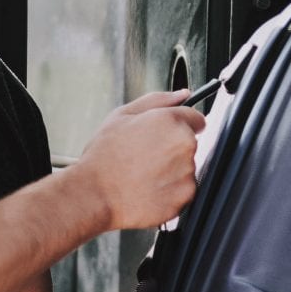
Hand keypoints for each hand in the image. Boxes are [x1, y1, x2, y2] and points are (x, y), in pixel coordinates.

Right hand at [72, 90, 205, 230]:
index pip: (196, 119)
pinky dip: (168, 192)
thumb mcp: (121, 116)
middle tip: (143, 157)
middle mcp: (185, 146)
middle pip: (189, 145)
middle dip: (171, 149)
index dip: (178, 126)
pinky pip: (182, 192)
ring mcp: (187, 173)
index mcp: (171, 122)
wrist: (94, 196)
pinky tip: (146, 190)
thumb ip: (157, 100)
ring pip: (186, 169)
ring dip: (170, 171)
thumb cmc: (103, 157)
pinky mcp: (185, 197)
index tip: (163, 137)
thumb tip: (183, 94)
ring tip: (141, 175)